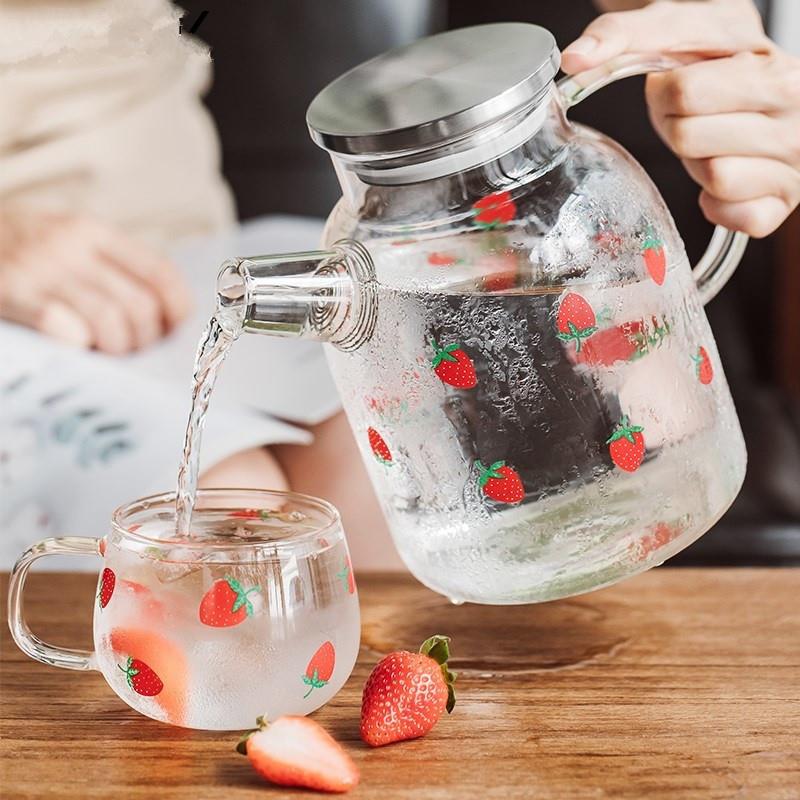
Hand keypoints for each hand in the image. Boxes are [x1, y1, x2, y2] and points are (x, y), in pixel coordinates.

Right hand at [0, 210, 191, 352]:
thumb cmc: (21, 249)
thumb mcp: (68, 241)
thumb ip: (111, 267)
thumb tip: (164, 314)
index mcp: (93, 231)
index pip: (159, 272)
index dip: (177, 308)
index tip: (171, 328)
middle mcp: (70, 246)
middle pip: (139, 305)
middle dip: (145, 339)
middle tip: (132, 349)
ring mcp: (39, 269)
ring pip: (109, 321)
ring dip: (116, 348)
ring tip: (106, 352)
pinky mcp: (10, 291)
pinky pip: (61, 325)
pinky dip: (77, 342)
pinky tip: (76, 346)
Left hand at [562, 0, 799, 237]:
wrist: (763, 88)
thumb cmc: (717, 63)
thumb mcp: (678, 30)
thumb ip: (623, 35)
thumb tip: (573, 60)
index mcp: (769, 63)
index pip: (682, 91)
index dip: (662, 93)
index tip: (675, 84)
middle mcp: (794, 109)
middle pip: (689, 137)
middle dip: (676, 128)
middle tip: (691, 117)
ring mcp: (793, 158)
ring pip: (715, 177)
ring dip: (697, 165)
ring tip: (712, 144)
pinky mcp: (780, 204)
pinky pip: (731, 214)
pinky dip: (716, 204)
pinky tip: (725, 179)